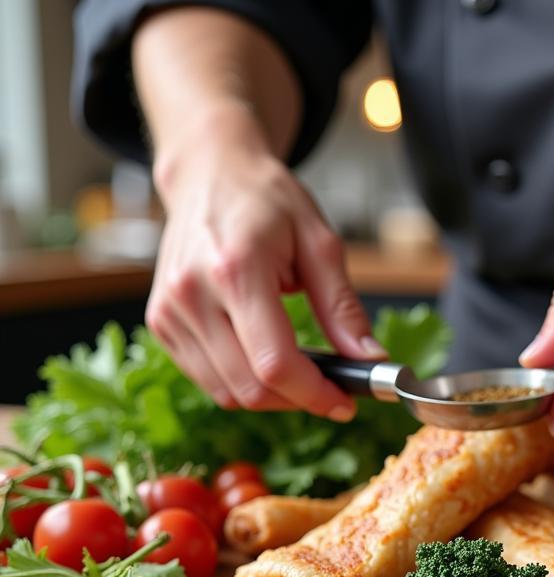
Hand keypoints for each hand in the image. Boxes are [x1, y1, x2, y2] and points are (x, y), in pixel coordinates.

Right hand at [146, 120, 382, 419]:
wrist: (210, 173)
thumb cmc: (266, 200)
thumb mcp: (320, 243)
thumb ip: (343, 308)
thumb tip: (368, 359)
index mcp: (235, 270)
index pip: (275, 363)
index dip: (315, 394)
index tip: (345, 403)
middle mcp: (192, 294)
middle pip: (250, 388)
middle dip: (298, 399)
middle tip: (331, 388)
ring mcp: (169, 311)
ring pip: (227, 393)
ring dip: (272, 396)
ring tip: (301, 370)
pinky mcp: (161, 322)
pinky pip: (208, 380)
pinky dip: (243, 384)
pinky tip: (266, 359)